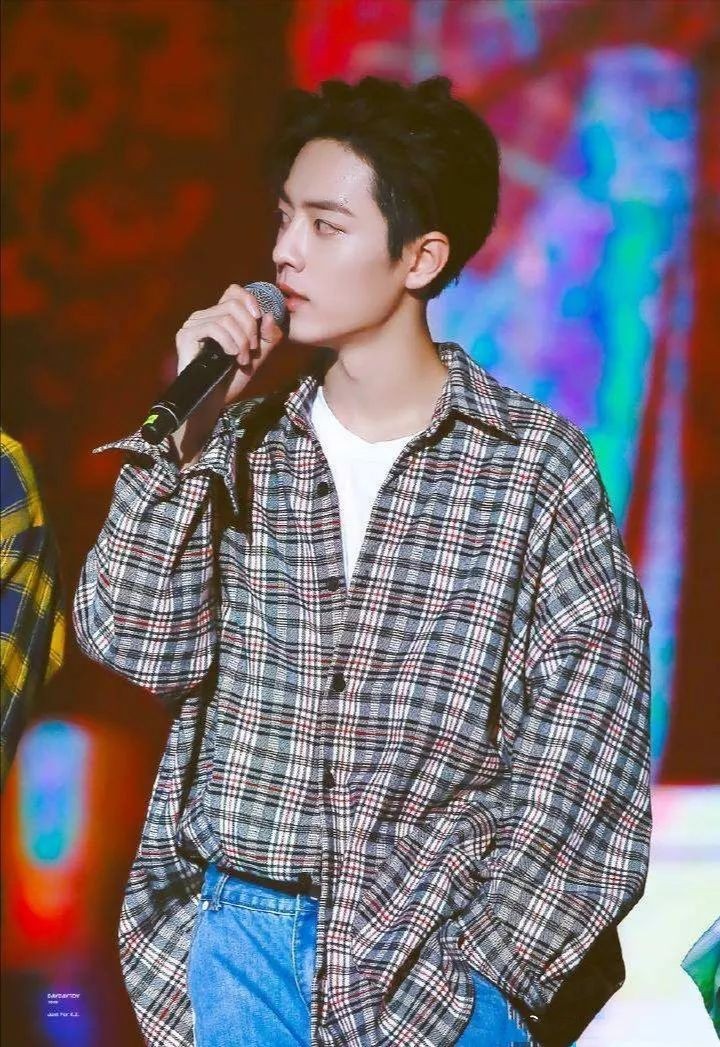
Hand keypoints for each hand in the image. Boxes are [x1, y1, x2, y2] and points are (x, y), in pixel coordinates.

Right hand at [175, 283, 283, 408]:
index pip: (233, 291)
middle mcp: (204, 315)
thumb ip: (268, 336)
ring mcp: (193, 324)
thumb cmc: (232, 378)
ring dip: (241, 341)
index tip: (259, 319)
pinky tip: (231, 356)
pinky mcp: (186, 335)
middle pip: (234, 304)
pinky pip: (214, 327)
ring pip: (226, 318)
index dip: (250, 300)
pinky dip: (229, 342)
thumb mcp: (257, 355)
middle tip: (252, 350)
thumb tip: (269, 316)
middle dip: (250, 328)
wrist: (214, 400)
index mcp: (219, 315)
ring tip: (242, 359)